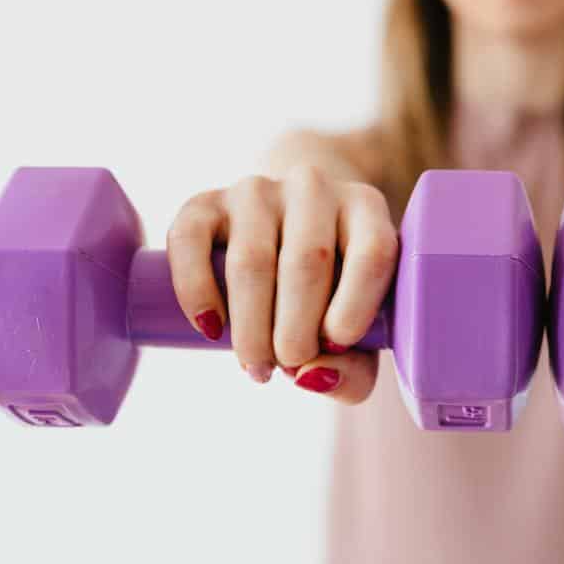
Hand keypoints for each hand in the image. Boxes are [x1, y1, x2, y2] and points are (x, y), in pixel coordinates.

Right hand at [165, 166, 398, 402]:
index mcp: (366, 209)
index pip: (372, 252)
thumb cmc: (332, 291)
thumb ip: (353, 367)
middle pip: (307, 261)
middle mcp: (314, 188)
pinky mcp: (207, 202)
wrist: (285, 228)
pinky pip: (191, 240)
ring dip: (250, 326)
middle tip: (287, 366)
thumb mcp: (357, 329)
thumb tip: (310, 376)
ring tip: (256, 365)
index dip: (354, 307)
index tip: (334, 345)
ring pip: (251, 260)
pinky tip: (210, 328)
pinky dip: (196, 291)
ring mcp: (257, 190)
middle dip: (295, 330)